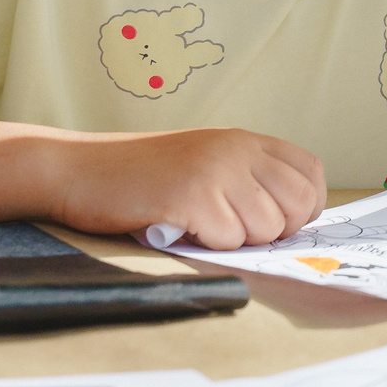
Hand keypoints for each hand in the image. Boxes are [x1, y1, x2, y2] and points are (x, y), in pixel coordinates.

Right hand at [48, 129, 326, 250]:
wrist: (75, 168)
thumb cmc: (140, 177)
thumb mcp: (205, 162)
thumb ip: (247, 179)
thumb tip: (294, 220)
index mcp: (244, 140)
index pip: (311, 174)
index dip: (304, 207)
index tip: (277, 222)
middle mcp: (237, 149)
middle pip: (299, 205)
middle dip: (276, 231)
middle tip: (236, 232)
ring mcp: (216, 170)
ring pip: (266, 229)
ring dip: (236, 241)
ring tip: (200, 225)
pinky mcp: (191, 196)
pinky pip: (227, 240)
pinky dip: (207, 246)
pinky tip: (180, 228)